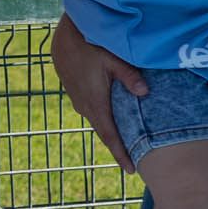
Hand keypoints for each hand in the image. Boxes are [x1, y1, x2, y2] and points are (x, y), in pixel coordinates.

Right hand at [49, 17, 146, 174]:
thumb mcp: (112, 58)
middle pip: (105, 133)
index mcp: (95, 103)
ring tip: (125, 140)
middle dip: (118, 147)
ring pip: (98, 121)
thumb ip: (128, 75)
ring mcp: (78, 101)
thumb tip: (144, 92)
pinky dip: (103, 117)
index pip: (110, 136)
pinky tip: (111, 115)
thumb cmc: (89, 44)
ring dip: (110, 130)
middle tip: (134, 161)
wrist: (63, 38)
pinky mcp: (76, 94)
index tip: (131, 170)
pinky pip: (92, 111)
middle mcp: (85, 107)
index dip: (121, 154)